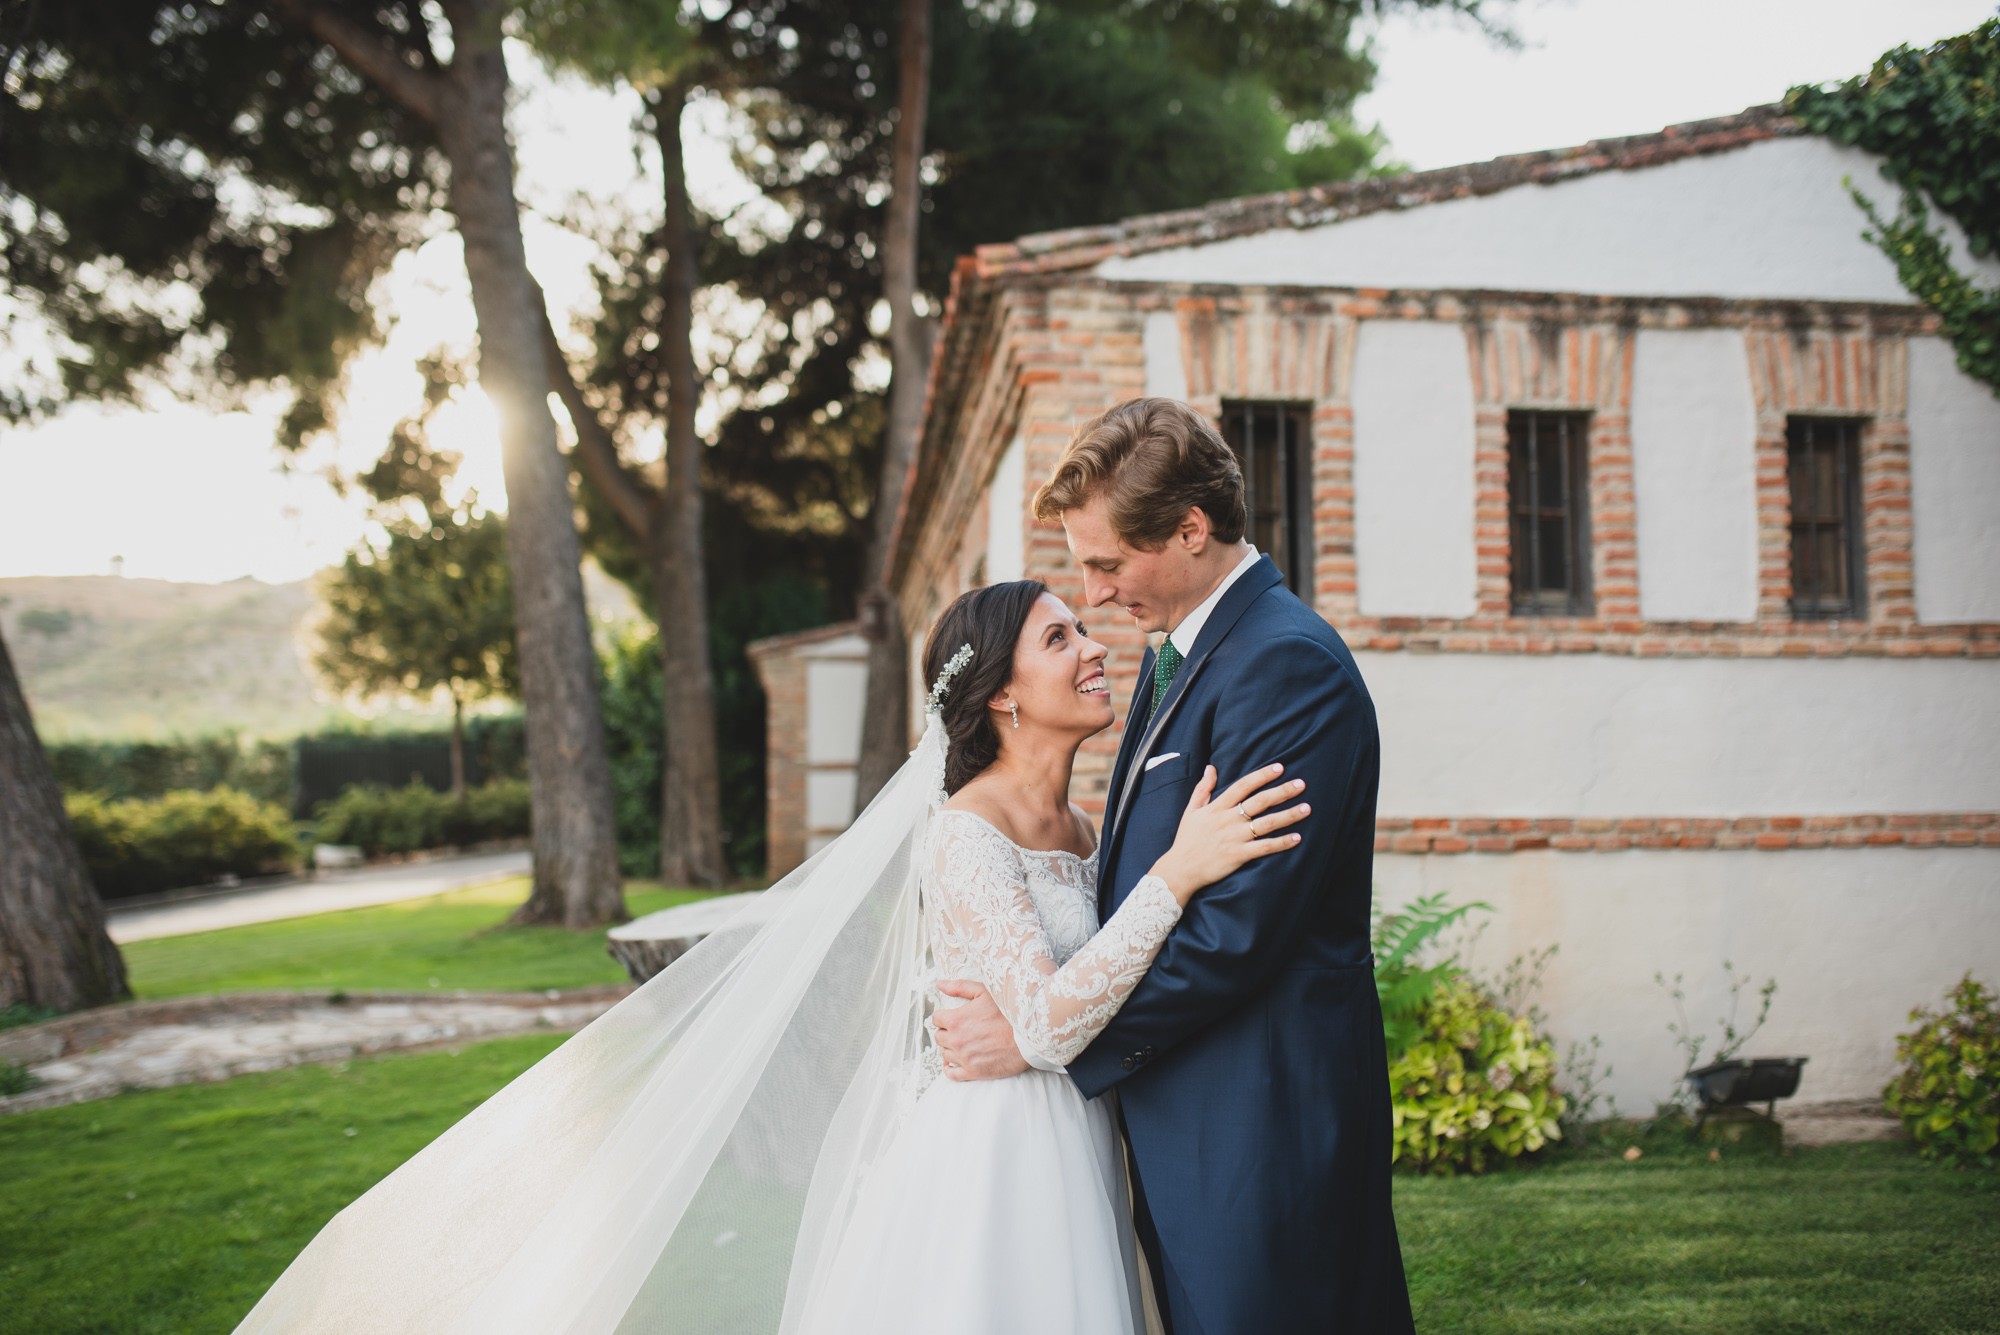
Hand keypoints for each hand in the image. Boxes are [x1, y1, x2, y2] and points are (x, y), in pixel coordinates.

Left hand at [930, 980, 1030, 1080]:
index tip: (953, 1017)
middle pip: (939, 1037)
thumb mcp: (984, 992)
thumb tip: (939, 984)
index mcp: (956, 1020)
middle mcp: (956, 1040)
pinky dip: (950, 1068)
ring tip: (963, 1043)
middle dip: (947, 1032)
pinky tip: (955, 1062)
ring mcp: (964, 1058)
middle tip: (960, 1030)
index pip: (936, 1019)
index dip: (945, 1017)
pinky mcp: (973, 1072)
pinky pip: (951, 1074)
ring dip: (950, 1048)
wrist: (1028, 1036)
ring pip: (944, 1054)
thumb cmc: (1008, 1013)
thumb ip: (959, 987)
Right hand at [1149, 763, 1308, 904]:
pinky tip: (1297, 837)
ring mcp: (1235, 838)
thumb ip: (1203, 788)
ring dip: (1288, 815)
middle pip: (1259, 801)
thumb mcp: (1191, 810)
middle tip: (1301, 784)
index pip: (1243, 786)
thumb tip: (1210, 768)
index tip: (1279, 767)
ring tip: (1307, 808)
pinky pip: (1265, 847)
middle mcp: (1228, 820)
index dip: (1262, 776)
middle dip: (1282, 791)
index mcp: (1217, 807)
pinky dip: (1282, 843)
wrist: (1181, 869)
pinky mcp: (1239, 855)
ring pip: (1267, 823)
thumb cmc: (1187, 839)